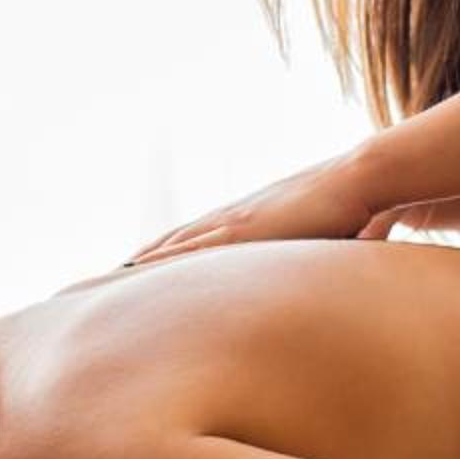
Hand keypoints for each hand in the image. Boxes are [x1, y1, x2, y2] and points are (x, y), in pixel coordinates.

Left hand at [125, 154, 389, 268]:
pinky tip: (140, 268)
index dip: (163, 256)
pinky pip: (195, 248)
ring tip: (107, 276)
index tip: (135, 270)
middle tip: (100, 278)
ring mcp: (236, 221)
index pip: (193, 241)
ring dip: (141, 261)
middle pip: (173, 241)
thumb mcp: (319, 237)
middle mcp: (233, 218)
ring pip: (175, 245)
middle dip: (138, 261)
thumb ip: (309, 252)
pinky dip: (166, 258)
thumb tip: (324, 267)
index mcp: (247, 221)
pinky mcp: (244, 229)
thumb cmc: (348, 208)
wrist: (359, 179)